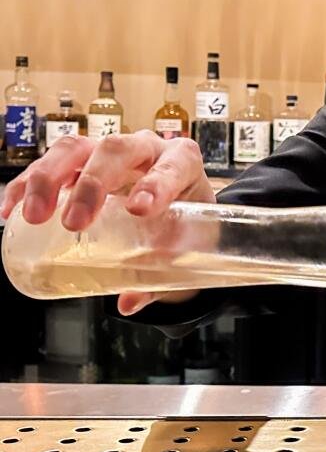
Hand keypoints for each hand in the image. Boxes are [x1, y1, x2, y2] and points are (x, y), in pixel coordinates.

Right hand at [1, 132, 213, 314]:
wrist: (175, 213)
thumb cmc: (183, 227)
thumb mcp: (182, 250)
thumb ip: (162, 276)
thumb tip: (128, 302)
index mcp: (182, 164)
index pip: (173, 166)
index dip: (157, 184)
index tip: (139, 210)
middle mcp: (146, 149)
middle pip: (116, 149)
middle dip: (93, 183)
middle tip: (75, 222)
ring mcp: (108, 151)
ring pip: (76, 149)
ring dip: (49, 179)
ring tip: (33, 216)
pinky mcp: (78, 161)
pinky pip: (48, 163)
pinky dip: (25, 184)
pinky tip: (11, 209)